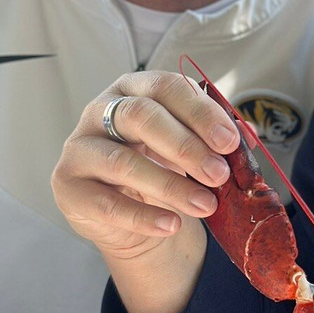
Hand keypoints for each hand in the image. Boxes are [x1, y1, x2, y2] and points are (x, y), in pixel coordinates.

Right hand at [51, 71, 240, 312]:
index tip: (230, 142)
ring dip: (171, 186)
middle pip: (141, 117)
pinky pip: (107, 203)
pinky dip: (143, 217)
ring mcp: (80, 147)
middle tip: (220, 175)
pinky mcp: (67, 185)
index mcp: (134, 88)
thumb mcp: (186, 147)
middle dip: (187, 146)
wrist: (125, 211)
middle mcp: (101, 110)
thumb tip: (245, 138)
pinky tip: (172, 225)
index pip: (167, 87)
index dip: (200, 113)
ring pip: (124, 162)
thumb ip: (212, 139)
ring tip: (206, 205)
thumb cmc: (159, 165)